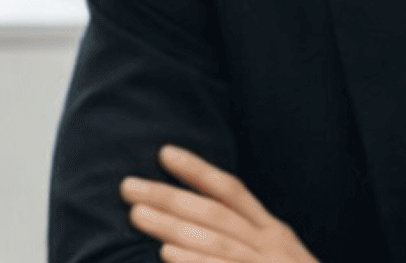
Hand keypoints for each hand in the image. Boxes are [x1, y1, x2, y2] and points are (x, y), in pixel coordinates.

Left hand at [120, 144, 318, 262]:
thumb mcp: (277, 259)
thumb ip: (246, 241)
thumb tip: (195, 229)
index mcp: (274, 233)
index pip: (232, 192)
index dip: (197, 170)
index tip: (164, 153)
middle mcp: (271, 245)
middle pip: (215, 212)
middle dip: (169, 196)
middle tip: (128, 186)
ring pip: (215, 239)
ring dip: (173, 225)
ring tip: (137, 215)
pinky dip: (196, 262)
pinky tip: (168, 255)